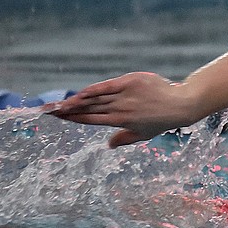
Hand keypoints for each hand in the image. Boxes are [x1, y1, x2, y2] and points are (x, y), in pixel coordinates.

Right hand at [45, 72, 197, 146]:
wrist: (180, 105)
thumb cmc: (162, 120)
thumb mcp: (144, 134)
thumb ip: (124, 138)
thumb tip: (108, 145)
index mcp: (120, 122)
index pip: (90, 120)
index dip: (73, 119)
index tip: (57, 117)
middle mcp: (119, 110)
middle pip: (87, 110)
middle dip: (66, 111)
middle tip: (47, 110)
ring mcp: (123, 96)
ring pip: (94, 98)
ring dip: (74, 101)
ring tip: (57, 104)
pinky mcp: (129, 82)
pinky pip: (105, 87)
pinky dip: (91, 90)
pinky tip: (79, 93)